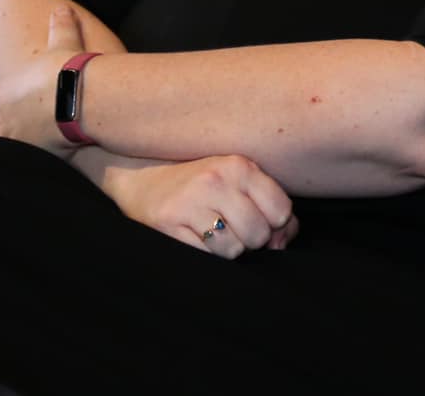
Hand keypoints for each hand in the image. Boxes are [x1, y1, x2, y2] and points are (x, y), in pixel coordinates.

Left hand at [0, 6, 84, 153]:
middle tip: (13, 143)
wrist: (78, 94)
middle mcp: (0, 122)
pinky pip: (27, 166)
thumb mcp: (63, 43)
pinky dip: (34, 166)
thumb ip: (60, 26)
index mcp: (0, 97)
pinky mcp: (33, 157)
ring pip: (4, 154)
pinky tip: (45, 167)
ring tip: (29, 159)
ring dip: (15, 154)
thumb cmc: (66, 69)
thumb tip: (61, 9)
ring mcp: (14, 141)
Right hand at [95, 154, 298, 258]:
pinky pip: (205, 257)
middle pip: (258, 234)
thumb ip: (270, 205)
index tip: (261, 221)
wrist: (143, 175)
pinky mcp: (167, 224)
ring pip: (234, 249)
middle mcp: (216, 181)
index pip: (281, 211)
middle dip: (251, 241)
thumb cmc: (201, 181)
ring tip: (213, 232)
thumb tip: (281, 243)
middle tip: (233, 228)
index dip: (276, 225)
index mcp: (239, 166)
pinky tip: (196, 236)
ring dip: (228, 249)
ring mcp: (190, 203)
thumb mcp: (238, 179)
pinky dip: (206, 254)